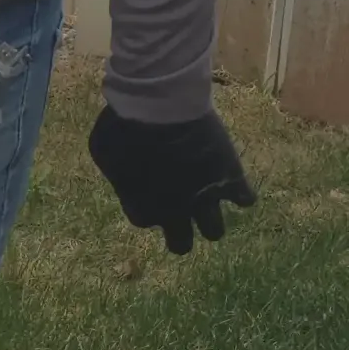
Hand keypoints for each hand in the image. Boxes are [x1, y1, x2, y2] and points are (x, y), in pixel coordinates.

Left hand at [88, 105, 255, 254]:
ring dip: (210, 219)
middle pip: (181, 245)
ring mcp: (205, 198)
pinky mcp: (231, 179)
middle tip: (181, 211)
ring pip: (215, 232)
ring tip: (207, 197)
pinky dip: (242, 193)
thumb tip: (124, 176)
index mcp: (142, 207)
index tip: (150, 189)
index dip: (148, 204)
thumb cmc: (123, 124)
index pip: (145, 220)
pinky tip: (234, 180)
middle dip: (180, 233)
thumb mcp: (103, 150)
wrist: (161, 105)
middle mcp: (175, 212)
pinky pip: (246, 199)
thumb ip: (116, 172)